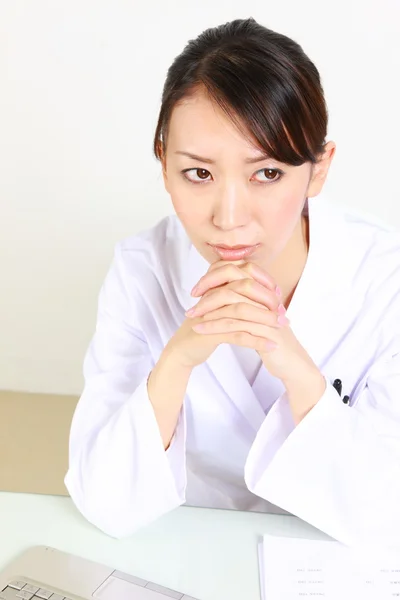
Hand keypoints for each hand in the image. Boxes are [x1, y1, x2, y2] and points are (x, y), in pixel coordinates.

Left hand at [187, 260, 325, 421]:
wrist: (292, 364)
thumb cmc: (272, 340)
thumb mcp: (257, 318)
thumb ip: (245, 303)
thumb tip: (222, 293)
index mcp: (265, 293)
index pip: (237, 275)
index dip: (215, 279)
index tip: (197, 289)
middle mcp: (268, 301)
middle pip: (234, 287)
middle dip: (209, 294)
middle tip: (191, 305)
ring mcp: (268, 316)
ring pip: (234, 307)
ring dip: (209, 312)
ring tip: (191, 318)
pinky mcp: (267, 333)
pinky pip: (237, 326)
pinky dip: (215, 327)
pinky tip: (201, 330)